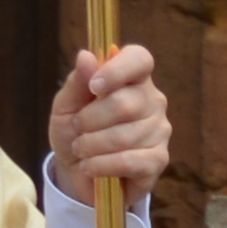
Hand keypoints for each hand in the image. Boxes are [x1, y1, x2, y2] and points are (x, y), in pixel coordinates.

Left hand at [43, 45, 169, 219]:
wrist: (78, 171)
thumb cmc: (75, 131)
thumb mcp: (66, 105)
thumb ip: (77, 82)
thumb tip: (86, 56)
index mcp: (133, 79)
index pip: (139, 59)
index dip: (116, 70)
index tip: (93, 86)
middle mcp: (153, 101)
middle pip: (124, 103)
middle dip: (89, 120)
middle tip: (78, 129)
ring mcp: (160, 130)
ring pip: (122, 136)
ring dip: (90, 146)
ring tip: (82, 150)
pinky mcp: (159, 160)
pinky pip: (128, 161)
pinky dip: (101, 166)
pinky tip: (90, 167)